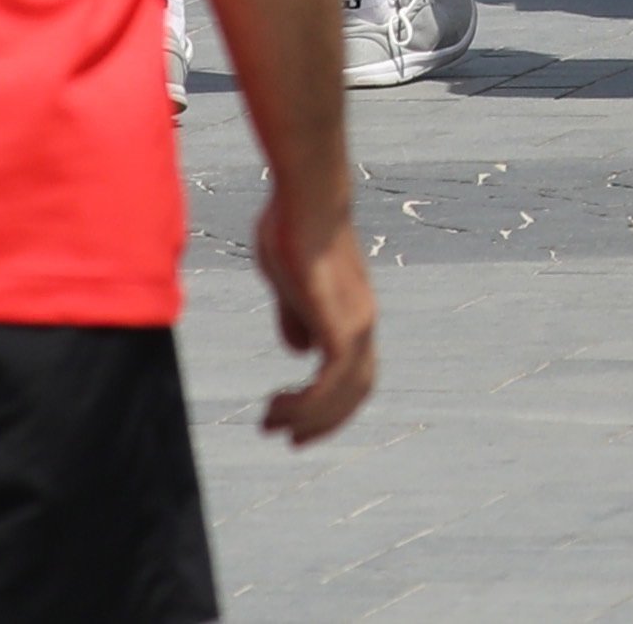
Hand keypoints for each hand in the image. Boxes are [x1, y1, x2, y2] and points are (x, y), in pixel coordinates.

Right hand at [249, 181, 379, 444]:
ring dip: (307, 418)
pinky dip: (308, 404)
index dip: (329, 405)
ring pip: (343, 393)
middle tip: (282, 437)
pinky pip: (331, 382)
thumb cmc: (293, 226)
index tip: (290, 422)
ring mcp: (357, 323)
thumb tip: (300, 351)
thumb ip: (296, 315)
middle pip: (356, 392)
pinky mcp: (342, 322)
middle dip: (321, 423)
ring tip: (269, 423)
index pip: (354, 376)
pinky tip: (277, 404)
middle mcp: (363, 323)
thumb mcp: (291, 281)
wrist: (307, 195)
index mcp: (353, 315)